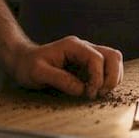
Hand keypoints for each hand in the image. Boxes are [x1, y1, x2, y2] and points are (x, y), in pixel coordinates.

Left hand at [9, 36, 123, 98]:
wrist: (24, 60)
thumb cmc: (29, 65)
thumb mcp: (38, 73)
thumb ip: (60, 79)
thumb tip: (82, 89)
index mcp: (73, 46)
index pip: (96, 58)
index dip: (98, 77)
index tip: (89, 93)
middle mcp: (84, 47)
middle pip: (113, 56)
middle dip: (111, 77)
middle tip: (99, 93)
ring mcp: (88, 54)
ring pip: (114, 60)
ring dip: (112, 78)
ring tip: (98, 92)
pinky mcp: (88, 63)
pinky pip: (108, 67)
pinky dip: (108, 79)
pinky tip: (96, 90)